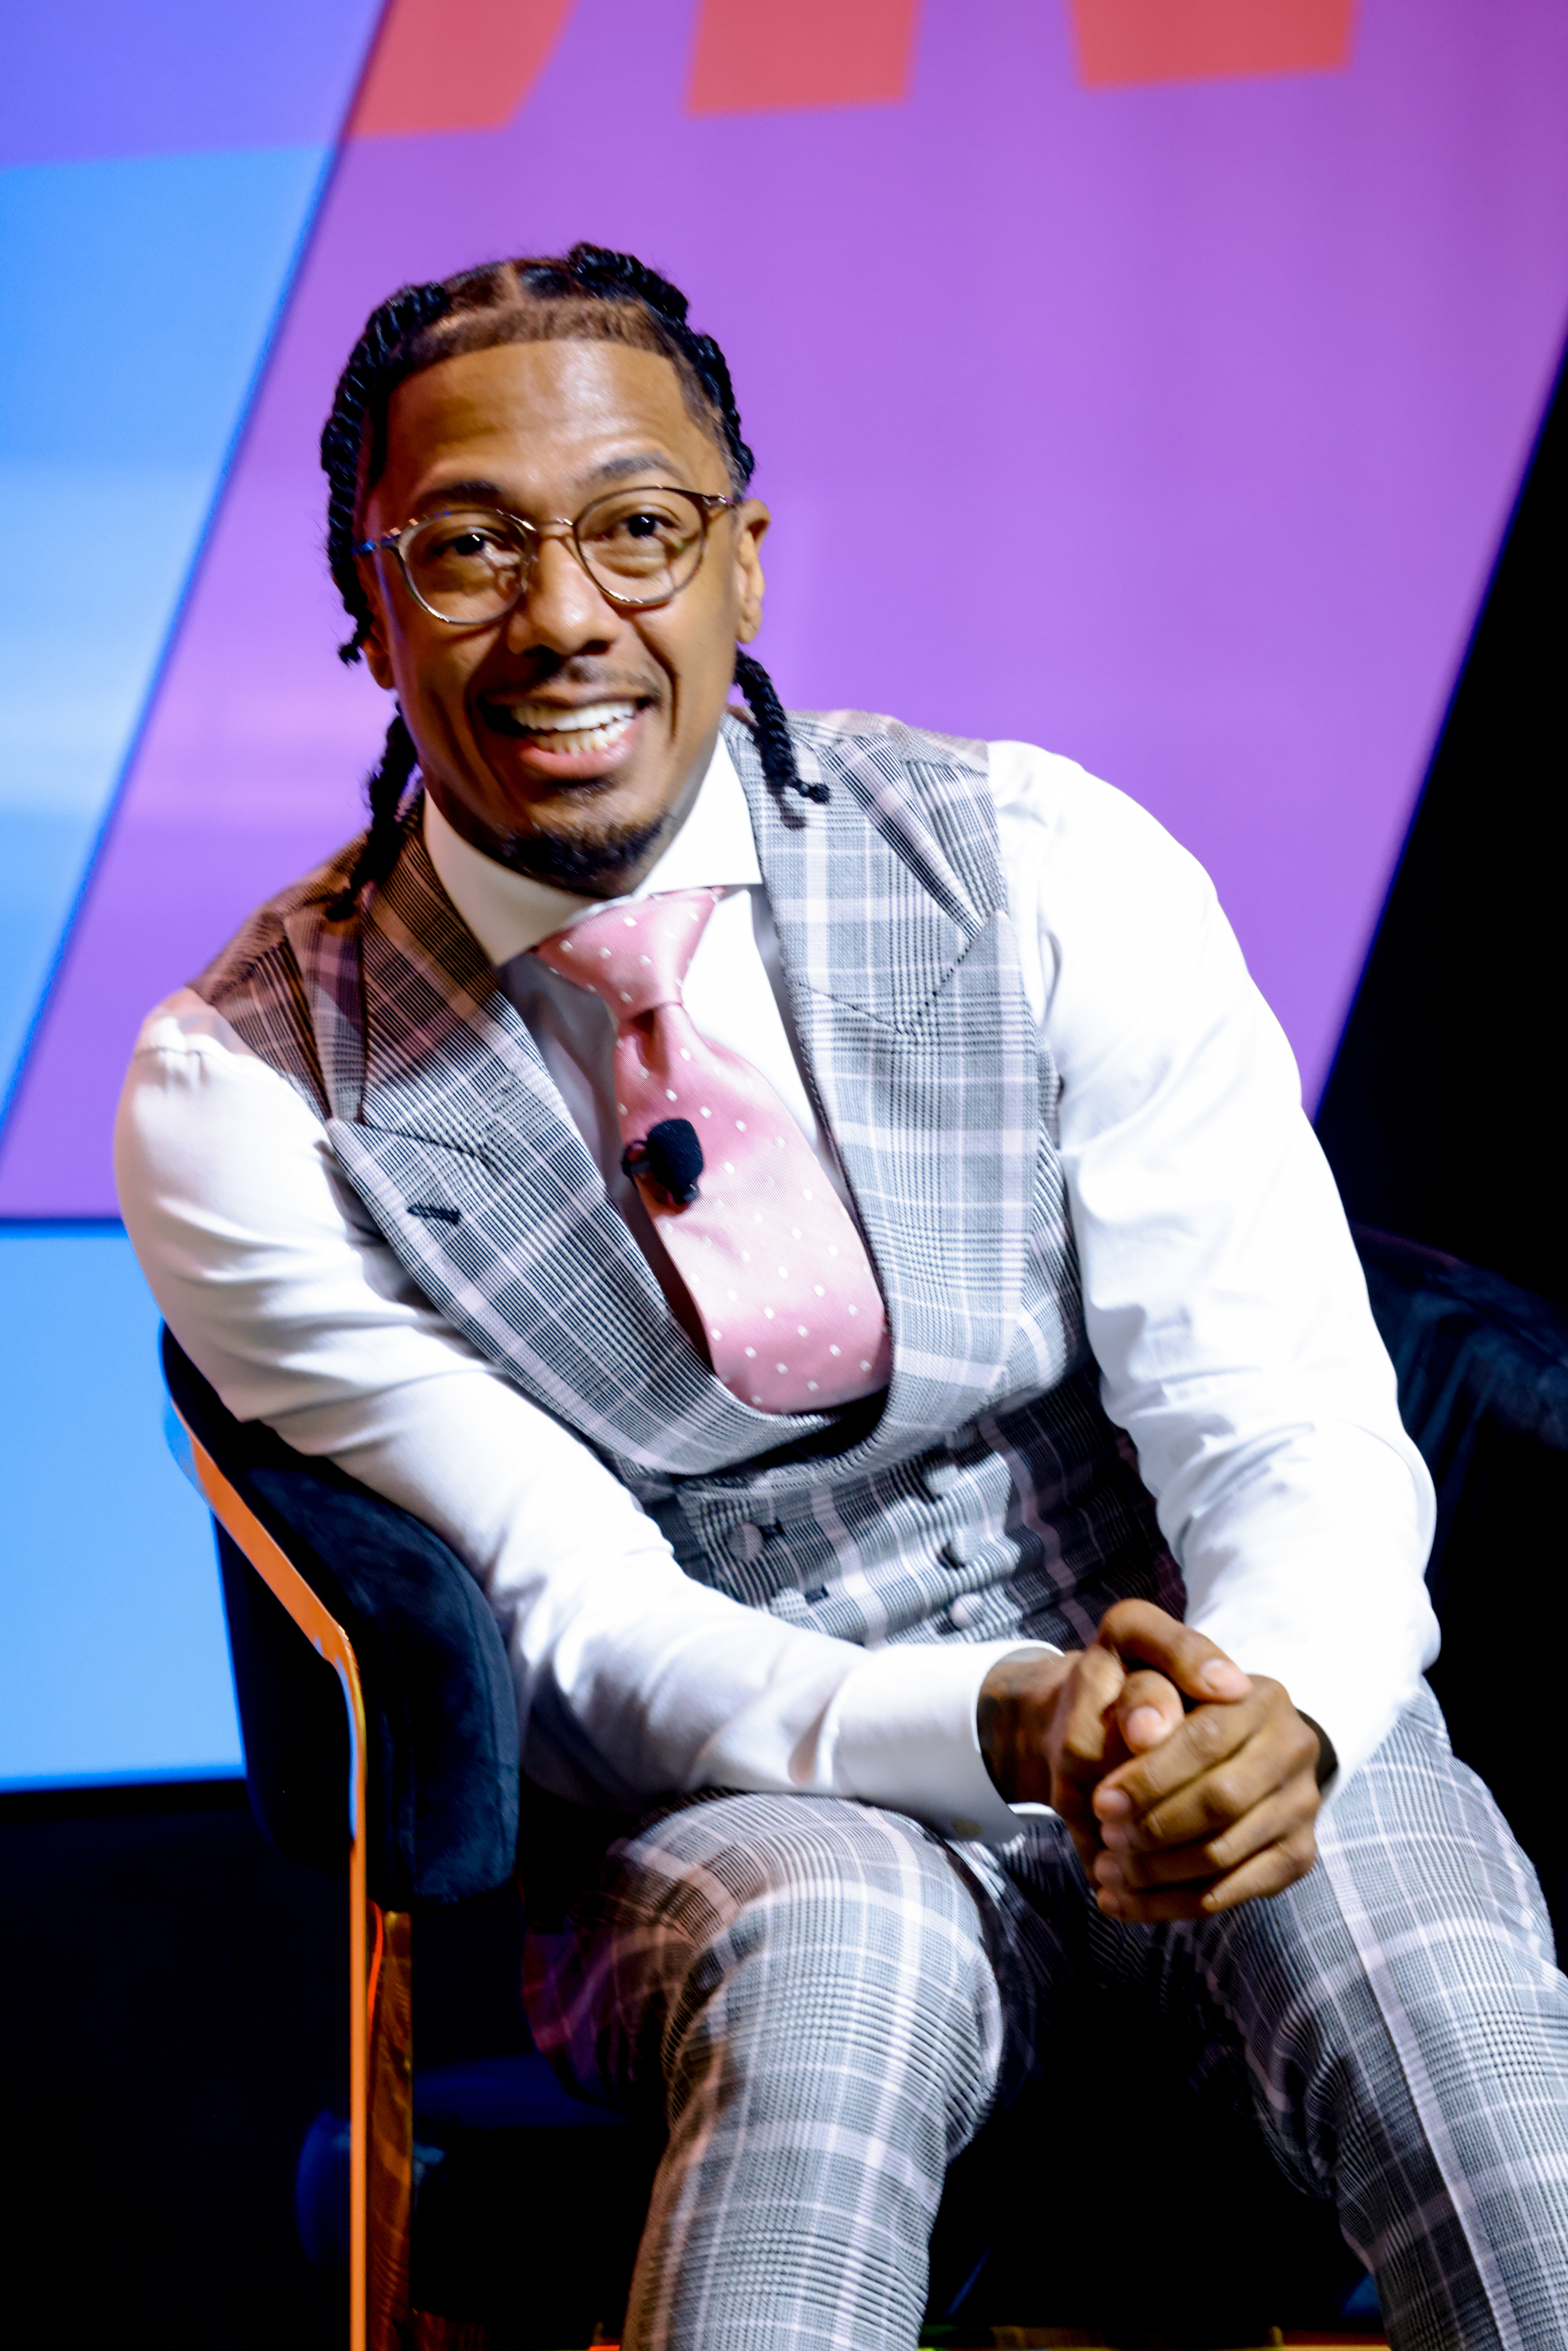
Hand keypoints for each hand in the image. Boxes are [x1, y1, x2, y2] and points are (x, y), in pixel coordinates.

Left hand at [978, 1600, 1324, 1921]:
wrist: (1199, 1737)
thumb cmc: (1159, 1699)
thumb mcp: (1144, 1668)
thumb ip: (1143, 1688)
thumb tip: (1144, 1730)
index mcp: (1262, 1695)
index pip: (1206, 1740)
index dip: (1150, 1777)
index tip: (1101, 1802)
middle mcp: (1296, 1746)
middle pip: (1222, 1802)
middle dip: (1155, 1827)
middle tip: (1105, 1838)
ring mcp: (1303, 1804)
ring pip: (1225, 1854)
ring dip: (1157, 1872)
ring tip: (1107, 1870)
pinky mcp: (1297, 1854)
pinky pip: (1234, 1892)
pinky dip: (1172, 1904)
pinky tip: (1123, 1902)